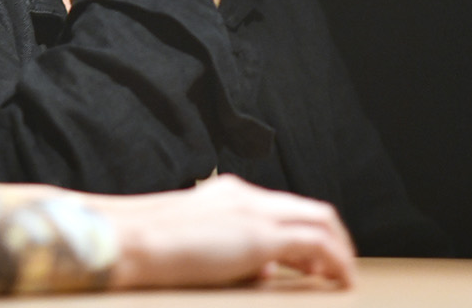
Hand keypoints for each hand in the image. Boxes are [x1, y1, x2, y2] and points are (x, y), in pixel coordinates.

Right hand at [95, 174, 355, 288]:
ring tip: (343, 275)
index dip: (306, 232)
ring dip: (339, 248)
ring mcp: (255, 211)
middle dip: (334, 238)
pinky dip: (335, 260)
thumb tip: (265, 271)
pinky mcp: (260, 235)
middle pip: (310, 209)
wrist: (129, 240)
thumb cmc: (149, 246)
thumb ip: (233, 253)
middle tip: (339, 267)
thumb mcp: (198, 244)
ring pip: (320, 220)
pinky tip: (340, 279)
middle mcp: (246, 195)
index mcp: (228, 193)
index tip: (314, 258)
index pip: (282, 207)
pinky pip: (317, 243)